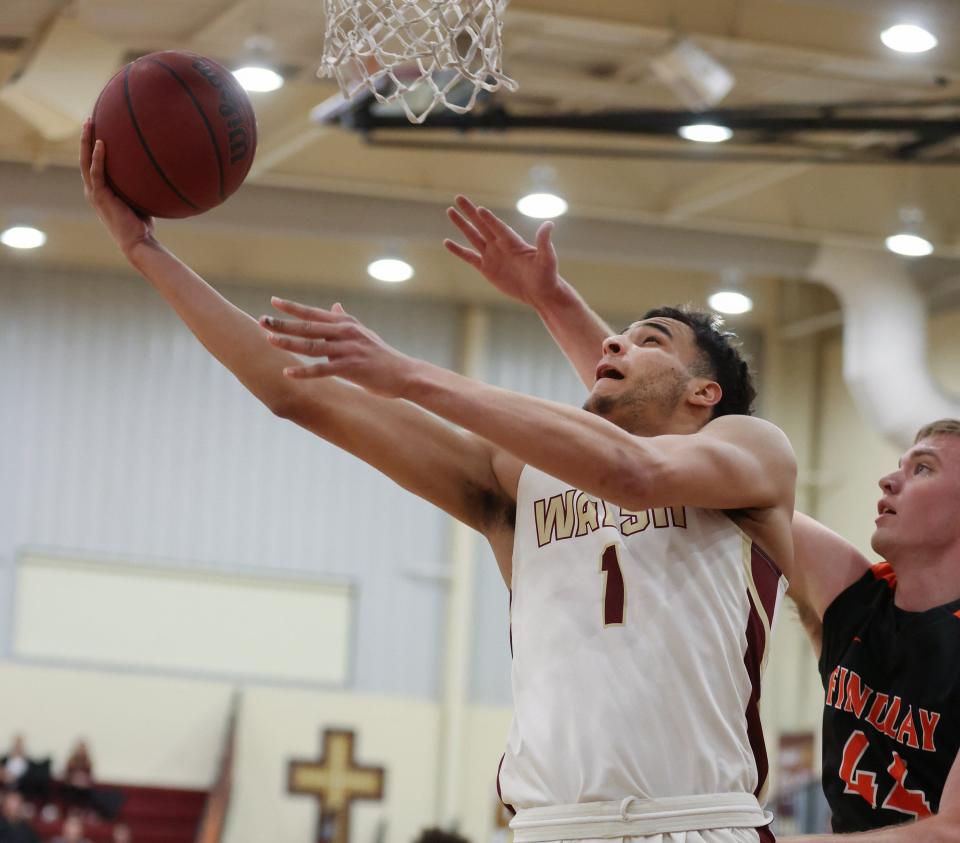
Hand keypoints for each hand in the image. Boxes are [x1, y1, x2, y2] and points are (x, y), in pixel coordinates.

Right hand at [80, 118, 155, 255]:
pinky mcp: (100, 196)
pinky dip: (98, 157)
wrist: (138, 241)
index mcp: (101, 189)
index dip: (93, 145)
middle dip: (85, 137)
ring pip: (85, 161)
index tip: (99, 128)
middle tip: (89, 118)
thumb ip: (141, 184)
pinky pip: (97, 172)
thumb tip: (158, 169)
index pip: (93, 163)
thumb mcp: (140, 198)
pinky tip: (101, 143)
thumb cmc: (142, 223)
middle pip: (85, 157)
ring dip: (86, 141)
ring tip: (89, 123)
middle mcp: (93, 189)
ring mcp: (94, 192)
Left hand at [260, 299, 416, 397]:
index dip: (293, 308)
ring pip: (312, 346)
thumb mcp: (364, 332)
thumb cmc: (381, 355)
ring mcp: (348, 349)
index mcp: (346, 323)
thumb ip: (346, 320)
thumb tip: (335, 305)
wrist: (404, 373)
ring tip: (270, 340)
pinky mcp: (351, 367)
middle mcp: (345, 332)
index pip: (314, 313)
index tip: (273, 301)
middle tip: (262, 320)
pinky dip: (304, 371)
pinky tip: (288, 372)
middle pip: (308, 327)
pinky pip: (323, 369)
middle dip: (283, 324)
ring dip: (289, 343)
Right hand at [444, 195, 559, 305]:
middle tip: (458, 197)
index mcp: (513, 242)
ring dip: (462, 225)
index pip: (498, 228)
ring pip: (473, 237)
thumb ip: (544, 241)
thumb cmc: (547, 276)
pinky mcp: (486, 268)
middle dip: (470, 212)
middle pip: (482, 225)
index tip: (480, 209)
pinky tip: (447, 242)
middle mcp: (500, 245)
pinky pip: (469, 257)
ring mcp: (492, 256)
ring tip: (450, 211)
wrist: (540, 293)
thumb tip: (549, 224)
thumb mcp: (547, 258)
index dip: (490, 220)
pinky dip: (458, 250)